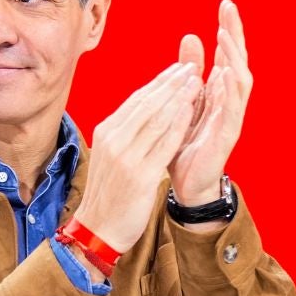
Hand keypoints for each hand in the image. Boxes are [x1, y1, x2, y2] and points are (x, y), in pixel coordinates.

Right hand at [74, 63, 200, 251]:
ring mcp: (126, 157)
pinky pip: (163, 144)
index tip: (178, 68)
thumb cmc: (109, 193)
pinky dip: (178, 125)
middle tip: (192, 66)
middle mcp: (114, 140)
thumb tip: (145, 109)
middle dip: (171, 83)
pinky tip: (191, 112)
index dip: (160, 82)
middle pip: (147, 104)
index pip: (137, 100)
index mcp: (107, 132)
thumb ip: (126, 132)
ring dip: (179, 98)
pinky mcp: (140, 175)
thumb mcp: (111, 155)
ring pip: (157, 119)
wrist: (98, 228)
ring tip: (196, 81)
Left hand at [168, 0, 252, 205]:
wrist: (187, 183)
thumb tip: (191, 35)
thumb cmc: (186, 143)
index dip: (228, 29)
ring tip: (224, 34)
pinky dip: (230, 88)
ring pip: (240, 80)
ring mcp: (231, 117)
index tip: (225, 4)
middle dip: (235, 34)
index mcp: (218, 91)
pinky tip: (225, 71)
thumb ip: (189, 71)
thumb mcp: (184, 99)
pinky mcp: (227, 135)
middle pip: (237, 60)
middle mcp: (229, 100)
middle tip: (229, 8)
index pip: (227, 54)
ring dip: (234, 57)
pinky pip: (233, 108)